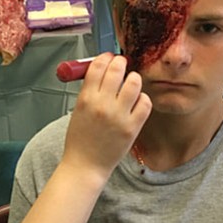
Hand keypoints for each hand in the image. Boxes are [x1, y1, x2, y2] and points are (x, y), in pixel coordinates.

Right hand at [63, 53, 150, 179]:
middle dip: (120, 63)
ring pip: (134, 82)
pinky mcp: (132, 127)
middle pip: (116, 70)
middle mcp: (102, 105)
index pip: (97, 66)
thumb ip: (89, 90)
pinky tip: (137, 101)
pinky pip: (145, 102)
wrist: (85, 165)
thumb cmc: (80, 140)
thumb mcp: (77, 110)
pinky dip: (142, 98)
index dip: (105, 58)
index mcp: (86, 99)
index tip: (109, 57)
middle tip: (122, 64)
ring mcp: (119, 116)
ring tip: (131, 83)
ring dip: (133, 78)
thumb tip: (102, 71)